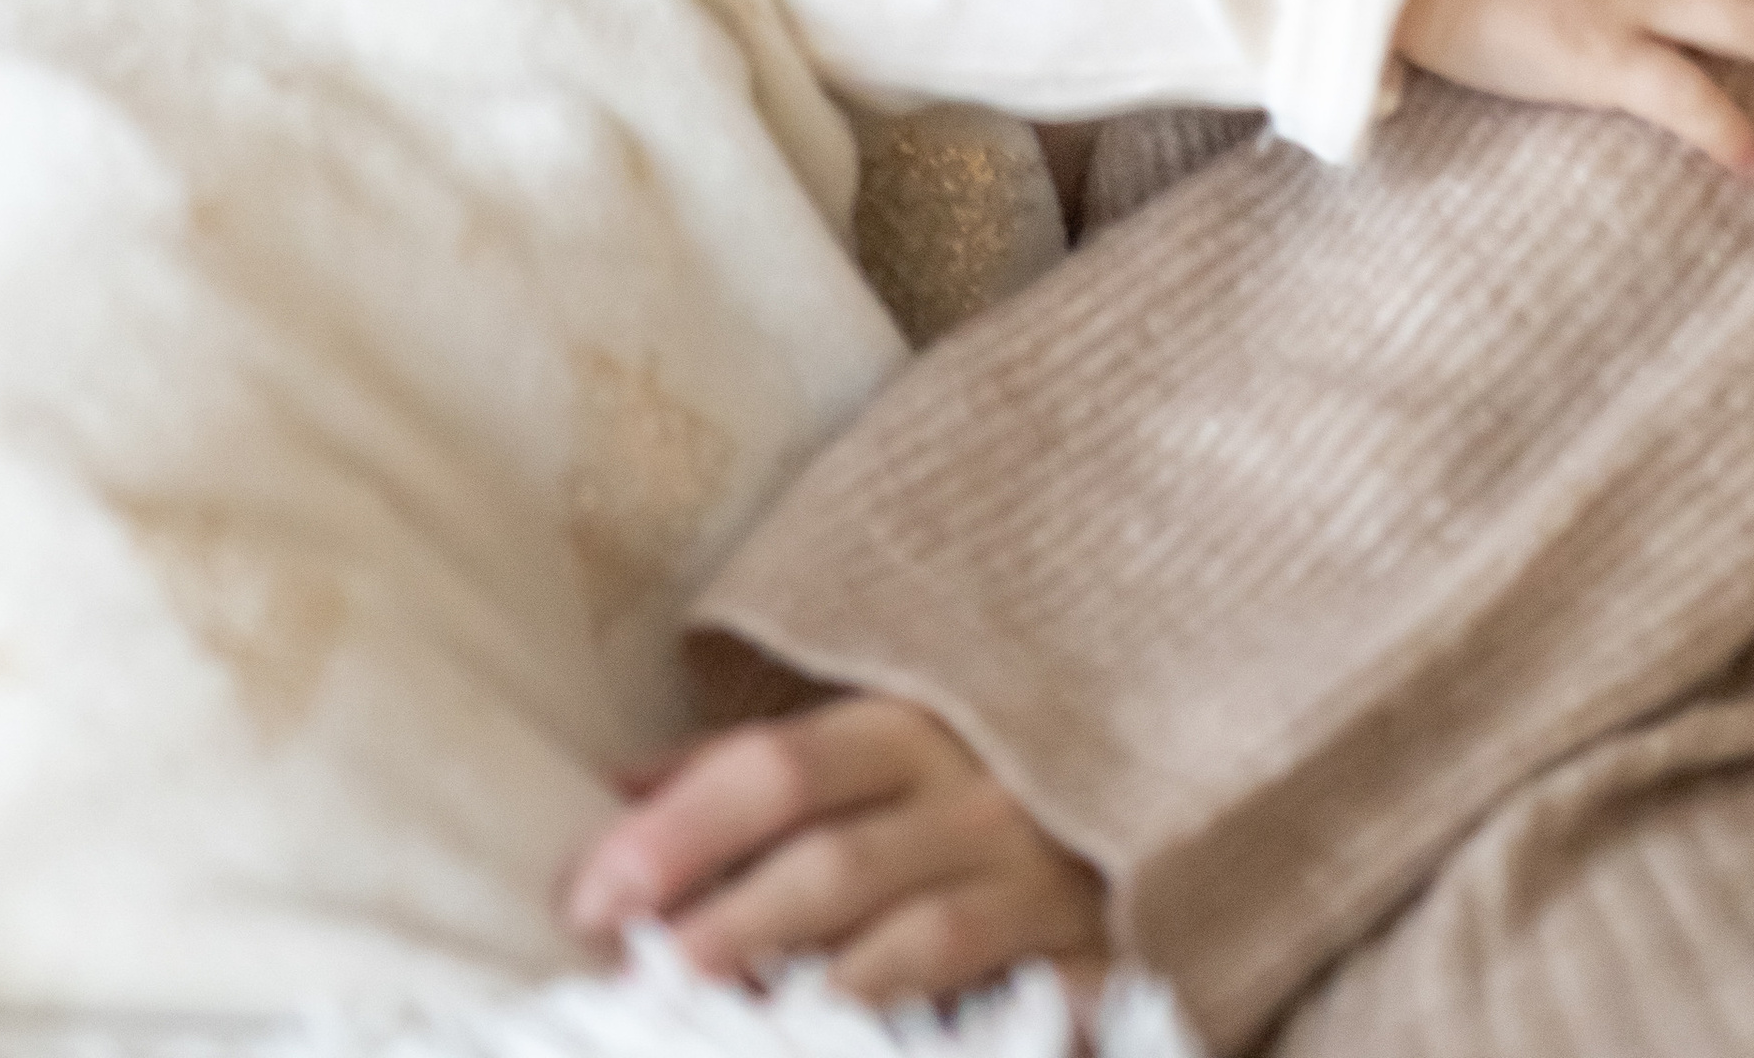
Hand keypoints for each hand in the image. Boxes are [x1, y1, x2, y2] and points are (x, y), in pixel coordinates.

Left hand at [565, 695, 1106, 1007]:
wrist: (1164, 771)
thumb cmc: (970, 773)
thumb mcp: (865, 744)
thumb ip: (745, 767)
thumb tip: (614, 790)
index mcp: (906, 728)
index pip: (773, 770)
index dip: (677, 832)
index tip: (589, 895)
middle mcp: (975, 798)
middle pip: (832, 864)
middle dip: (727, 927)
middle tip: (639, 982)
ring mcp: (1043, 884)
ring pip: (920, 945)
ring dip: (819, 994)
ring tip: (735, 1034)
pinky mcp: (1100, 962)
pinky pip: (1024, 1013)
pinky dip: (960, 1037)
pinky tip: (872, 1051)